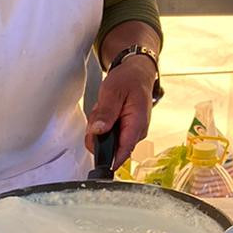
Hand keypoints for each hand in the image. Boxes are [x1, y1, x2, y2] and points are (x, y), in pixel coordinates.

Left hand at [87, 54, 155, 169]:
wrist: (137, 73)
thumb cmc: (129, 79)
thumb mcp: (113, 91)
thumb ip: (105, 112)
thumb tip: (98, 131)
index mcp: (137, 124)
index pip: (122, 153)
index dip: (107, 159)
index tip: (94, 159)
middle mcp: (137, 132)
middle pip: (110, 147)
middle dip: (98, 134)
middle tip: (99, 113)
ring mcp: (131, 133)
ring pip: (107, 141)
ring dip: (100, 127)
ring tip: (105, 108)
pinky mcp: (126, 131)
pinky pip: (109, 134)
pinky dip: (103, 124)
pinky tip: (107, 112)